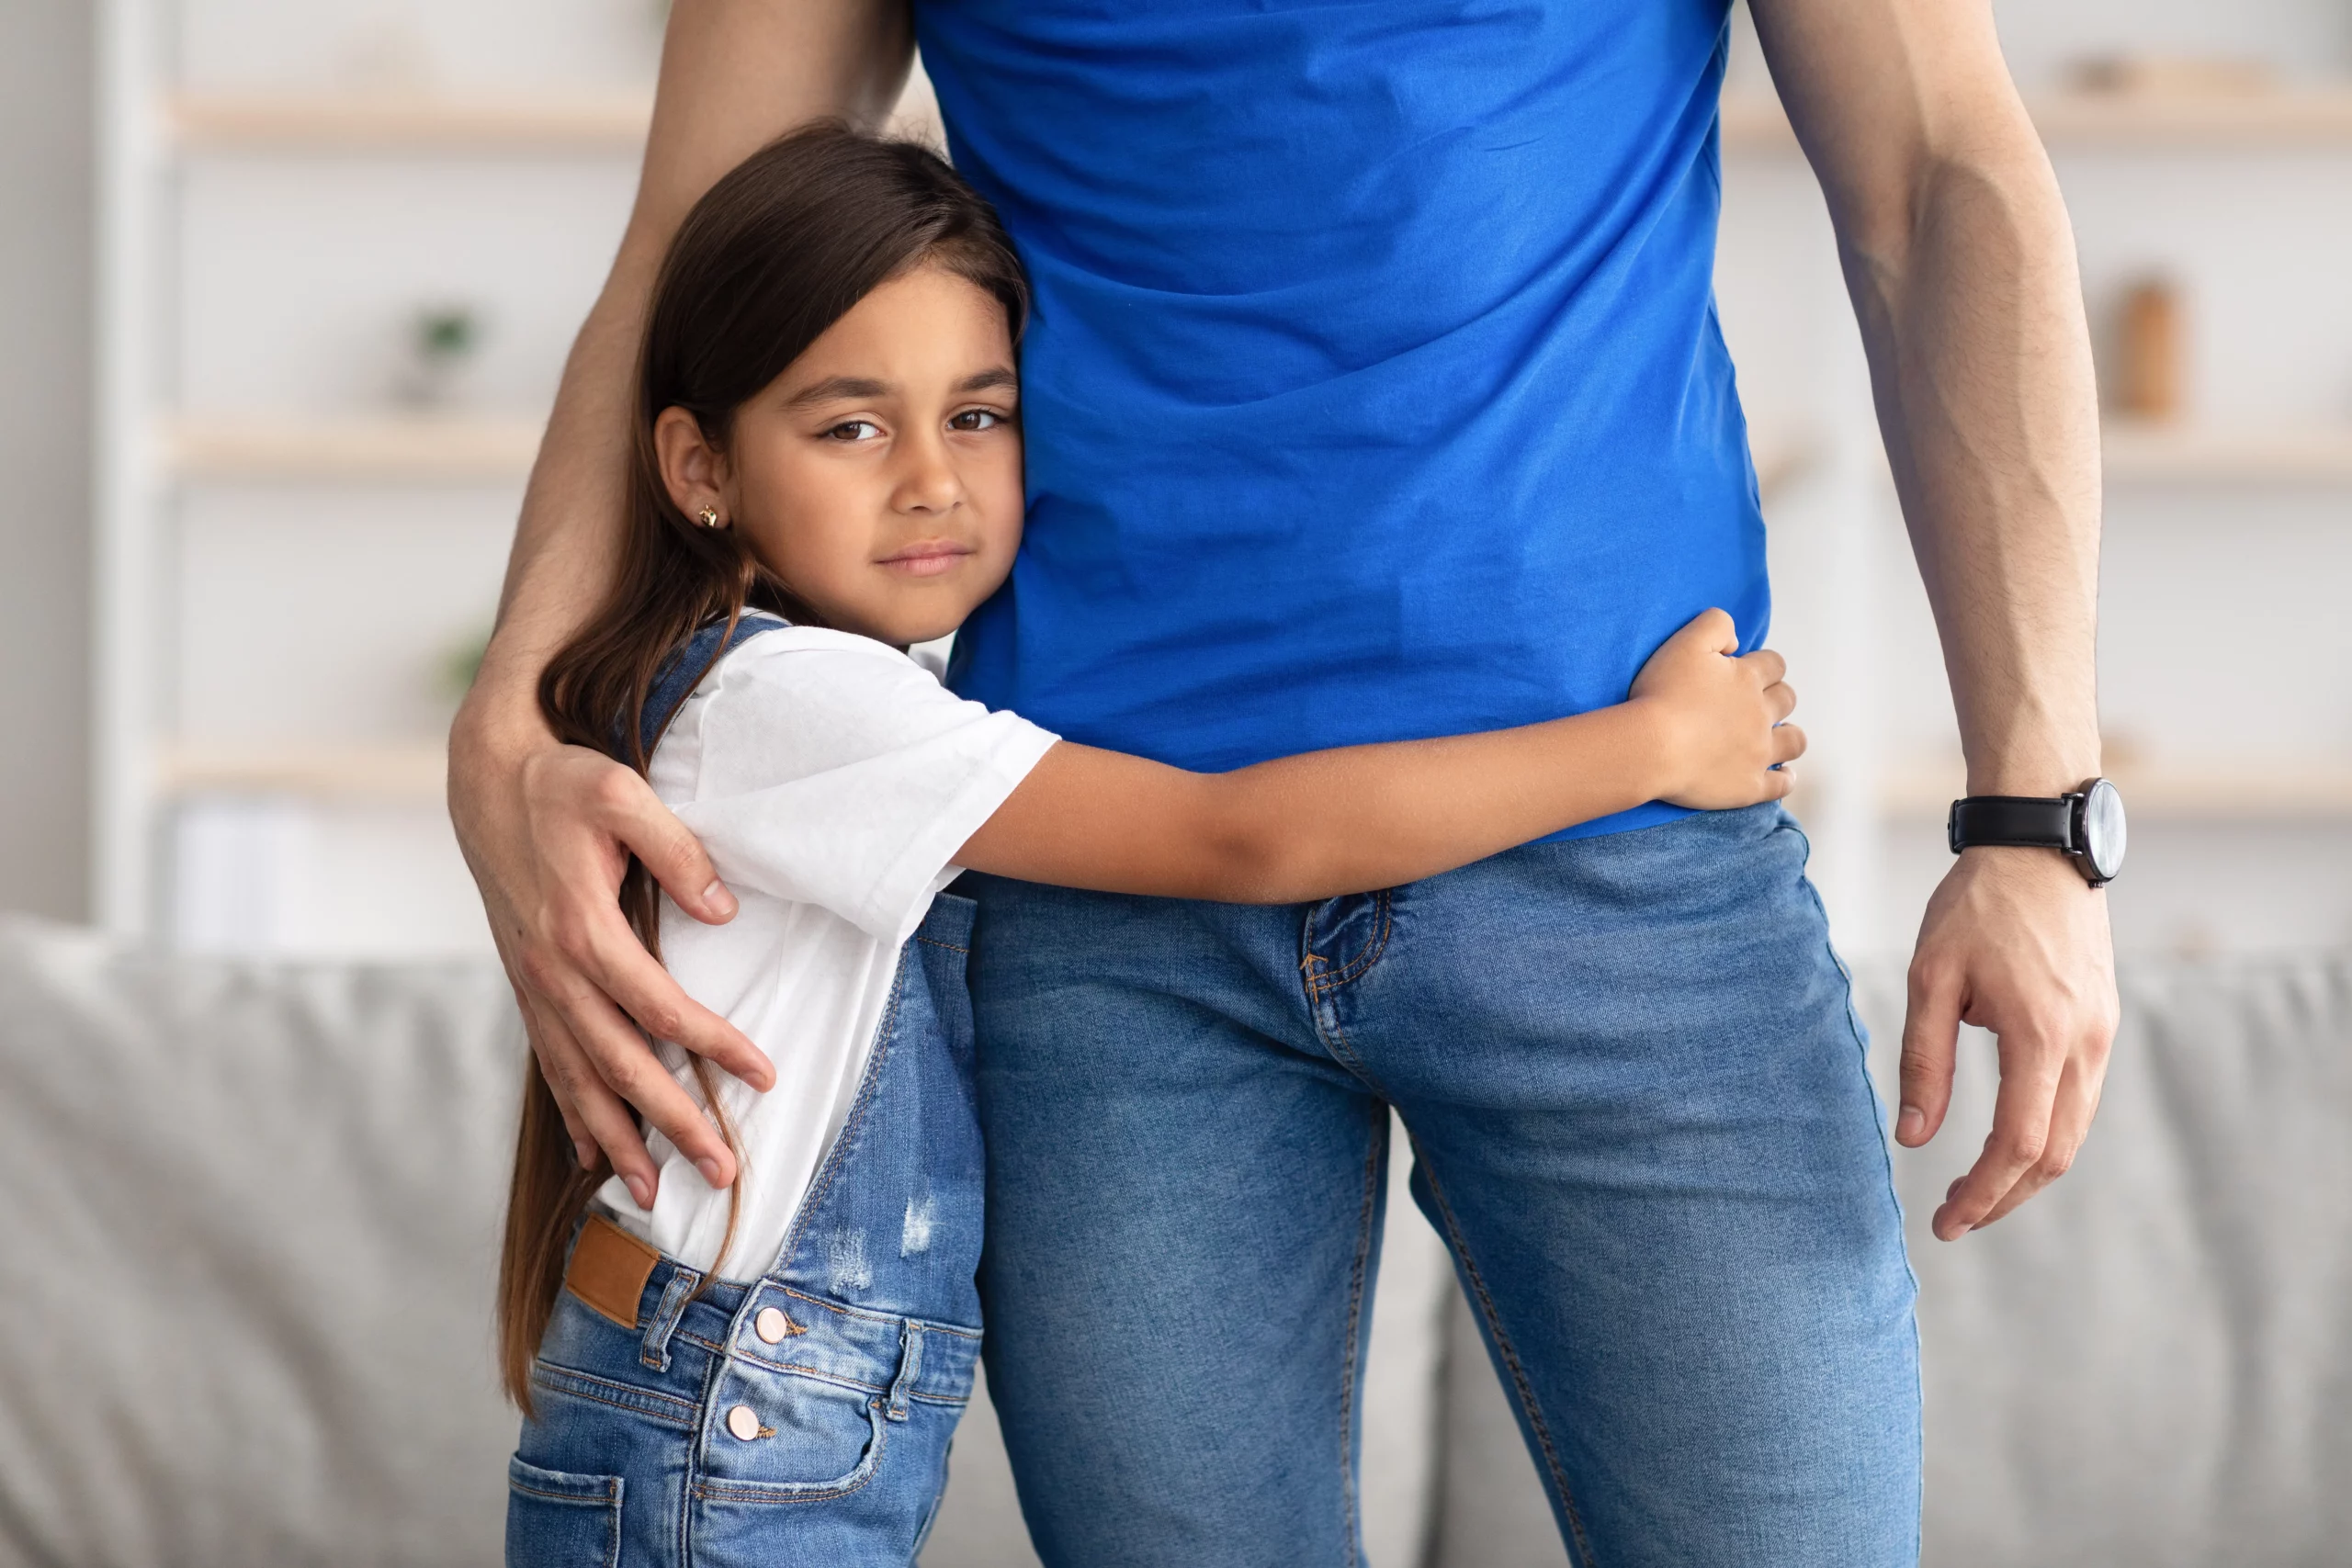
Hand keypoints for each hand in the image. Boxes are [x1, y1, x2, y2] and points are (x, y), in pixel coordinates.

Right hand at [450, 708, 772, 1206]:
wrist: (485, 779)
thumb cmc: (562, 783)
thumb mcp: (623, 795)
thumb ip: (677, 852)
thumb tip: (722, 913)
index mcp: (582, 928)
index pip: (660, 1007)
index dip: (714, 1046)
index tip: (764, 1075)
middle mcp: (552, 970)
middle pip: (620, 1065)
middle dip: (672, 1123)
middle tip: (721, 1171)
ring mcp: (534, 984)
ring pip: (578, 1079)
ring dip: (617, 1139)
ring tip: (651, 1193)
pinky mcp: (527, 985)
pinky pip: (551, 1062)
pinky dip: (572, 1113)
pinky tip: (593, 1155)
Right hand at [1629, 608, 1804, 808]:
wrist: (1651, 747)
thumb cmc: (1662, 694)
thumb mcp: (1685, 642)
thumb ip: (1716, 625)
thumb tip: (1737, 642)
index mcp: (1747, 679)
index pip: (1774, 664)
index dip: (1765, 665)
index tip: (1750, 671)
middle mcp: (1760, 714)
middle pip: (1787, 699)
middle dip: (1778, 697)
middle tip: (1758, 703)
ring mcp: (1759, 752)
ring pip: (1794, 741)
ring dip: (1790, 735)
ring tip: (1779, 736)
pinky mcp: (1750, 785)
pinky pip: (1781, 784)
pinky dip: (1786, 778)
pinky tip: (1782, 774)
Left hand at [1898, 845, 2116, 1239]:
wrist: (2038, 847)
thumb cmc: (1976, 906)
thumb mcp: (1930, 978)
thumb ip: (1924, 1061)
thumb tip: (1913, 1137)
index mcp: (2041, 1035)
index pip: (2018, 1144)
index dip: (1983, 1193)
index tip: (1946, 1222)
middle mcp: (2085, 1043)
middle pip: (2054, 1153)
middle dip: (2005, 1196)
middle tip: (1955, 1219)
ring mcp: (2102, 1033)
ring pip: (2073, 1130)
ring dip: (2028, 1170)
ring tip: (1976, 1189)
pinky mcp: (2102, 1021)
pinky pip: (2079, 1098)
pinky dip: (2046, 1132)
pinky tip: (2007, 1140)